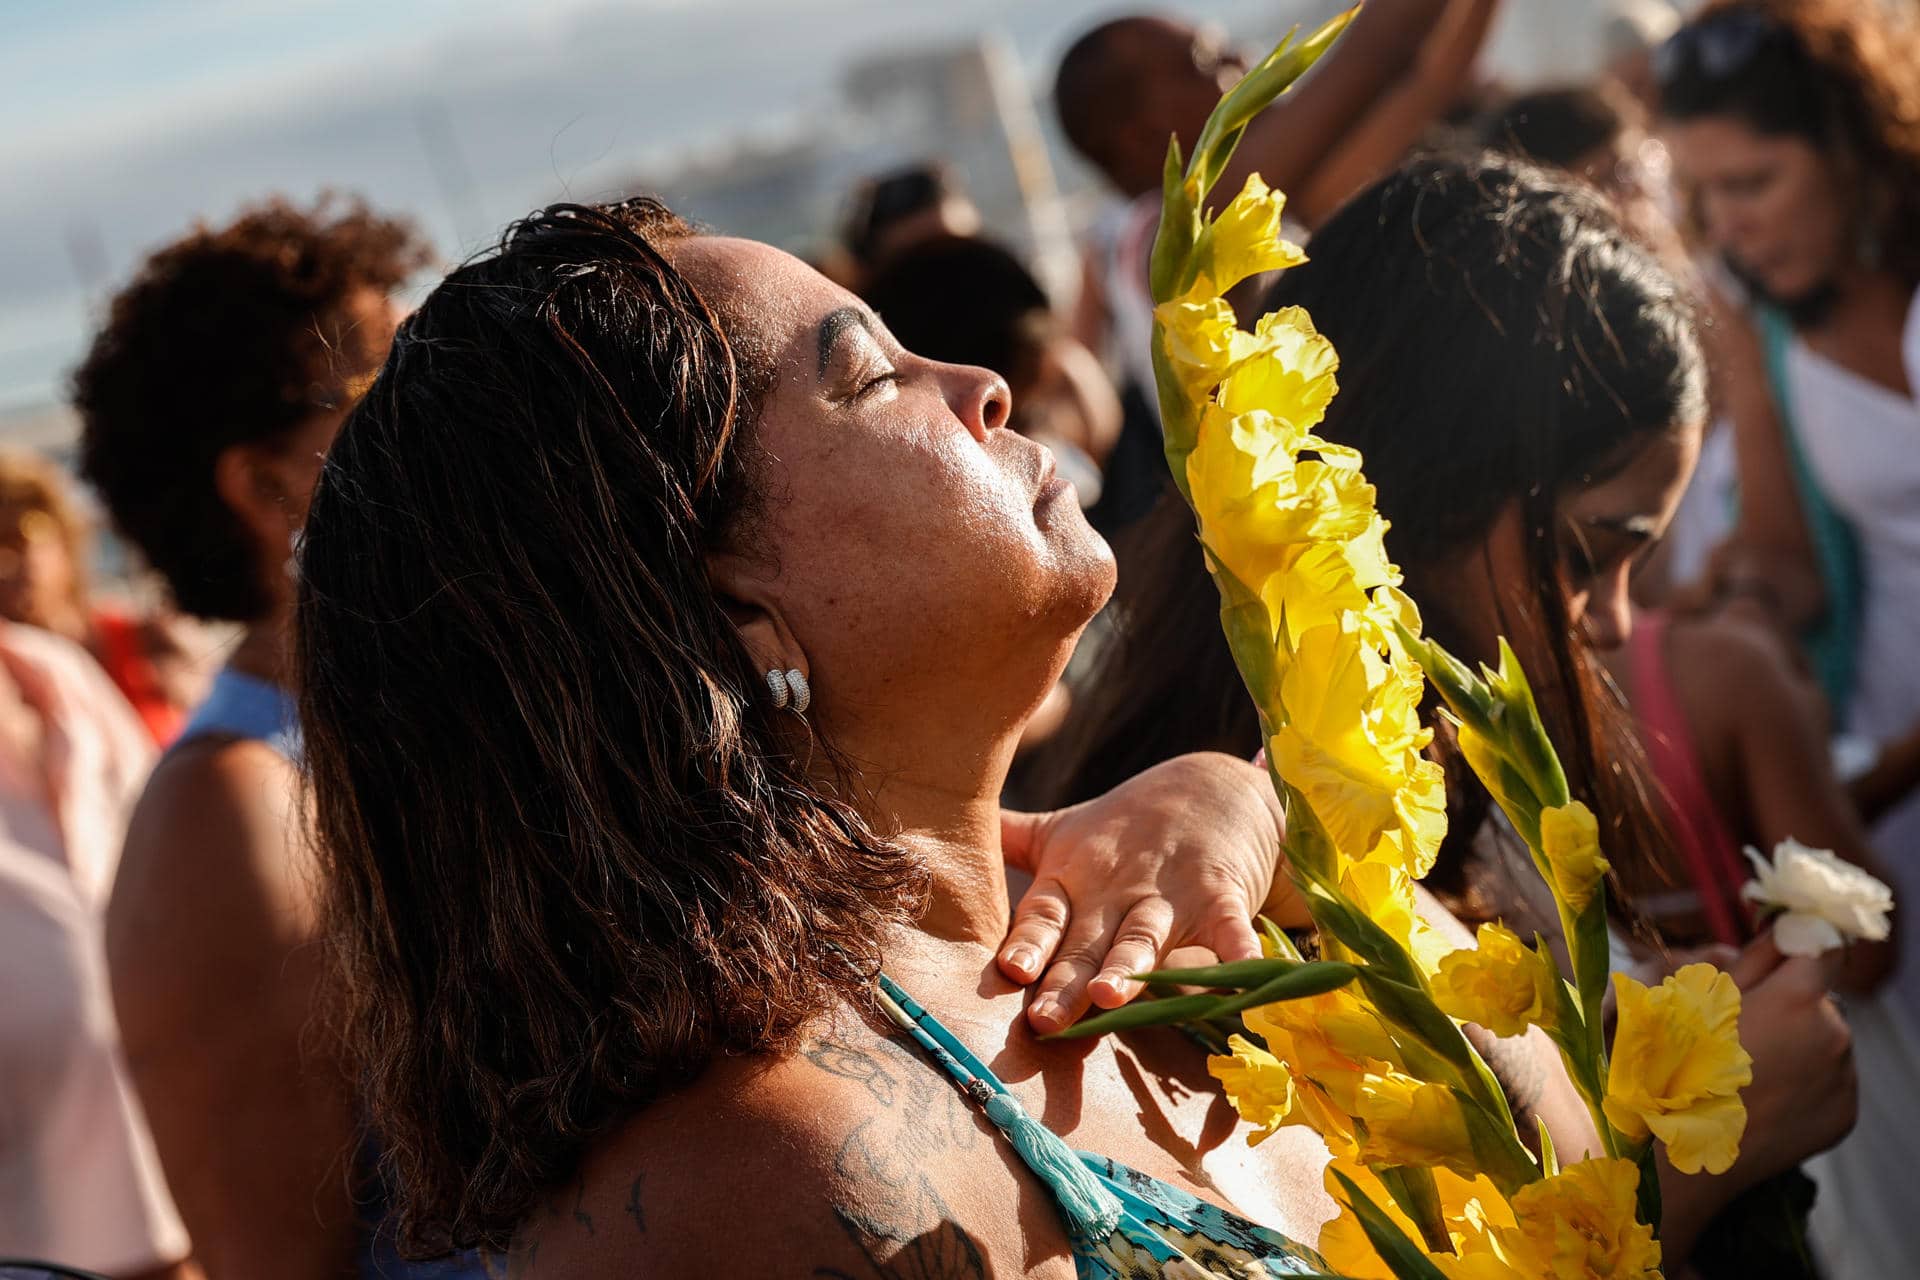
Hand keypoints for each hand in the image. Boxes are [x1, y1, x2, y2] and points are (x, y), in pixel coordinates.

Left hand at [998, 752, 1301, 1033]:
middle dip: (1066, 979)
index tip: (1012, 971)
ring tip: (1111, 995)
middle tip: (1045, 1018)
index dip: (1027, 942)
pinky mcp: (1221, 898)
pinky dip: (1238, 957)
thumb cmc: (1124, 827)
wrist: (1213, 788)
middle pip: (1087, 941)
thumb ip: (1011, 840)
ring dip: (1130, 965)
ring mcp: (1170, 896)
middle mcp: (1115, 891)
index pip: (1043, 915)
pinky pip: (1230, 932)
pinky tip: (1242, 982)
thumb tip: (934, 835)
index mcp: (1073, 879)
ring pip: (1144, 936)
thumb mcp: (1064, 831)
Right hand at [1657, 932, 1855, 1259]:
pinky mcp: (1845, 1114)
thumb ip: (1754, 960)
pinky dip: (1806, 1081)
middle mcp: (1834, 1034)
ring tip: (1752, 1068)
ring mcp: (1844, 1078)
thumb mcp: (1704, 994)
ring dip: (1801, 1043)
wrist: (1686, 1142)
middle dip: (1793, 1003)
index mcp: (1799, 998)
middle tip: (1747, 1027)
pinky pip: (1831, 1081)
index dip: (1801, 946)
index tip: (1782, 953)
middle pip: (1822, 999)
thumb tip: (1783, 933)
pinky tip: (1767, 1095)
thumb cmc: (1681, 1061)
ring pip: (1827, 1041)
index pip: (1825, 947)